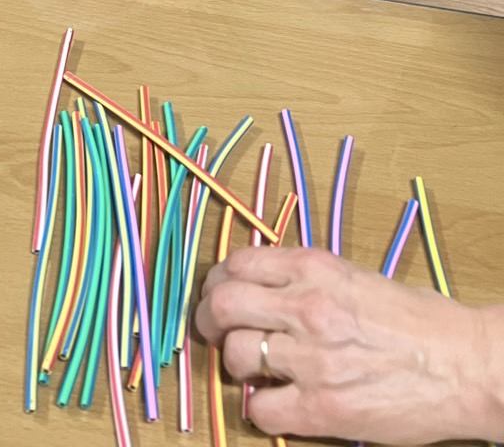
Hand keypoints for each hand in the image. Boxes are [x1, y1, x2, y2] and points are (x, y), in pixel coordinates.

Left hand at [195, 246, 491, 444]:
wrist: (465, 365)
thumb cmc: (418, 321)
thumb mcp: (353, 276)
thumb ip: (304, 279)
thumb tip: (260, 286)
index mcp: (315, 268)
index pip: (237, 264)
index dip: (219, 280)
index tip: (219, 291)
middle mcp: (307, 307)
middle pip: (222, 305)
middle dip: (209, 318)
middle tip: (215, 329)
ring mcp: (313, 360)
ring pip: (235, 355)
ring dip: (236, 363)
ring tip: (254, 367)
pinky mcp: (323, 409)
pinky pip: (261, 410)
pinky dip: (260, 409)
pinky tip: (276, 401)